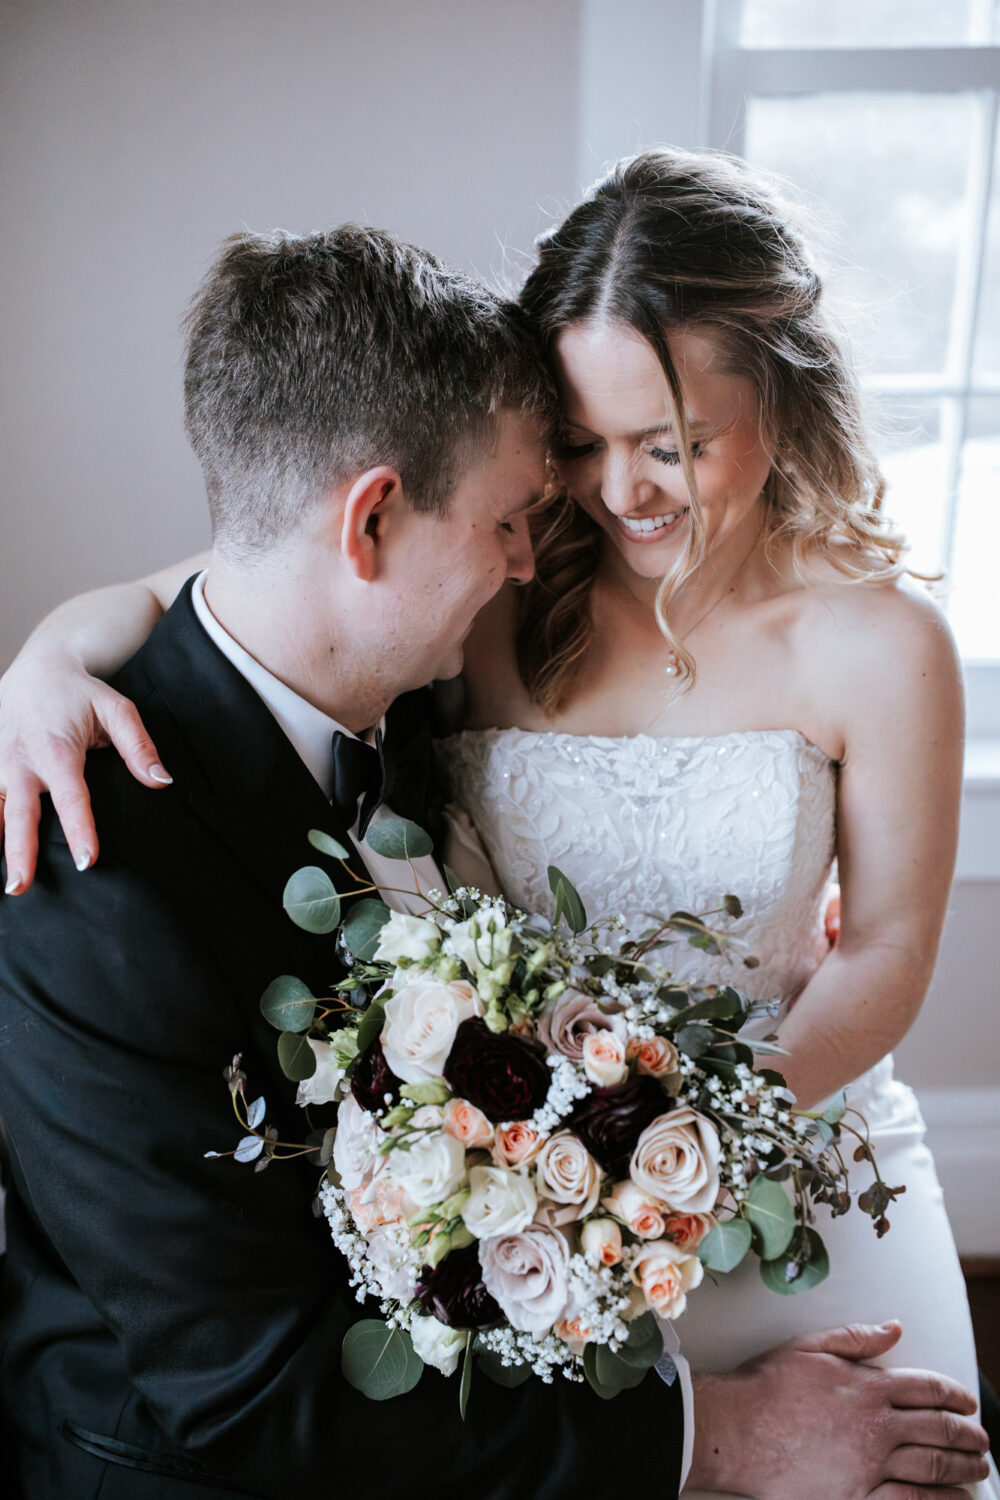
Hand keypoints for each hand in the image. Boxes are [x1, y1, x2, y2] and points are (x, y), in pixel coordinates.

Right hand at [0, 651, 169, 892]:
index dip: (80, 831)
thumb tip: (161, 781)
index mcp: (57, 750)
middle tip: (20, 887)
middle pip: (20, 813)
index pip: (71, 798)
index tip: (87, 861)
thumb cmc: (82, 693)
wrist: (41, 666)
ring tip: (0, 883)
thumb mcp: (118, 710)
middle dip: (18, 851)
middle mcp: (20, 760)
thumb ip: (139, 748)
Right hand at [687, 1321, 989, 1498]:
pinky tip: (955, 1499)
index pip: (928, 1388)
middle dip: (967, 1434)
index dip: (955, 1394)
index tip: (968, 1401)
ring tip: (977, 1467)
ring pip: (934, 1467)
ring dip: (963, 1467)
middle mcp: (877, 1426)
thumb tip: (894, 1329)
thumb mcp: (811, 1347)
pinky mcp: (858, 1497)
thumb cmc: (767, 1388)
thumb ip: (857, 1338)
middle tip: (981, 1439)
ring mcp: (871, 1465)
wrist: (735, 1431)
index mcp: (868, 1386)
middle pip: (939, 1429)